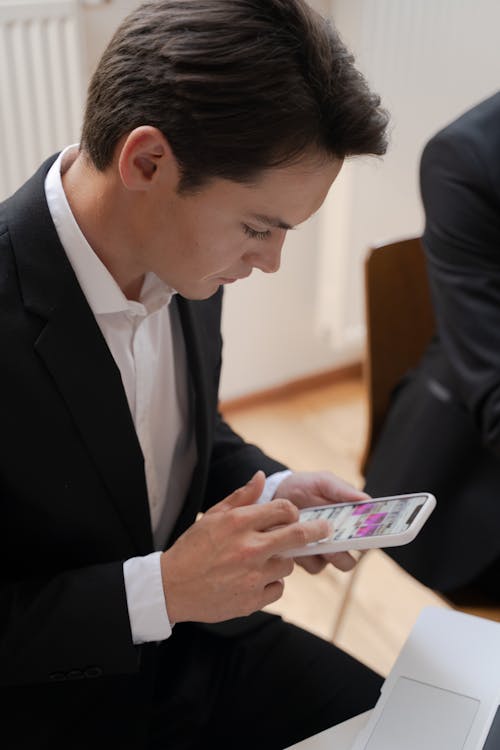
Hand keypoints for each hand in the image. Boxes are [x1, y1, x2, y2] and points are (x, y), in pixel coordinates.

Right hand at [160, 471, 330, 623]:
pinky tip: (253, 580)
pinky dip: (271, 584)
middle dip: (318, 530)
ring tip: (262, 561)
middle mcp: (249, 548)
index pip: (283, 509)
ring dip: (282, 561)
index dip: (293, 511)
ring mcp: (252, 576)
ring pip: (288, 564)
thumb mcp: (213, 516)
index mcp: (239, 523)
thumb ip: (242, 497)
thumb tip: (262, 476)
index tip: (294, 515)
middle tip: (325, 530)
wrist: (172, 587)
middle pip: (299, 535)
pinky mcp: (252, 600)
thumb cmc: (192, 548)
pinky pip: (278, 588)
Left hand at [274, 471, 369, 574]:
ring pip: (333, 565)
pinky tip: (295, 539)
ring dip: (327, 554)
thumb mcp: (324, 482)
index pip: (370, 538)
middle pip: (351, 560)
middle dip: (346, 552)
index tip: (375, 534)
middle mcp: (339, 542)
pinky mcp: (305, 559)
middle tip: (338, 540)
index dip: (377, 539)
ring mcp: (322, 552)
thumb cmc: (305, 486)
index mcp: (350, 523)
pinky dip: (306, 554)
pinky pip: (312, 565)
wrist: (276, 492)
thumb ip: (343, 491)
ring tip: (314, 539)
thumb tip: (367, 501)